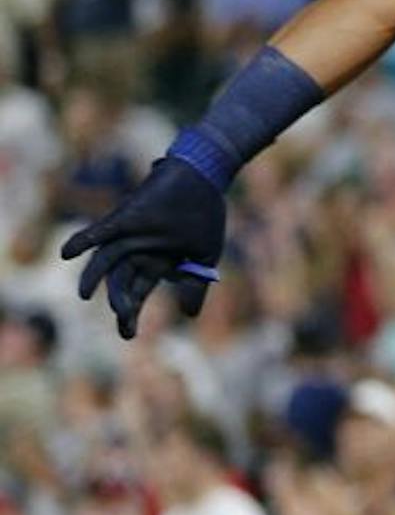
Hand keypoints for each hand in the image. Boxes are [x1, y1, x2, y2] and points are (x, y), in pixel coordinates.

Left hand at [60, 156, 225, 338]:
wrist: (205, 179)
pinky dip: (83, 240)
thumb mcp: (206, 256)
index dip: (130, 314)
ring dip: (94, 277)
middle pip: (121, 283)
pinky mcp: (126, 217)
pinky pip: (100, 230)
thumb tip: (188, 317)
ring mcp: (130, 235)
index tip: (128, 335)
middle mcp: (138, 252)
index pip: (137, 293)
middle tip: (124, 319)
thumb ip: (196, 286)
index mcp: (155, 263)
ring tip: (84, 295)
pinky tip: (67, 253)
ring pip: (107, 261)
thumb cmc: (205, 216)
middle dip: (120, 303)